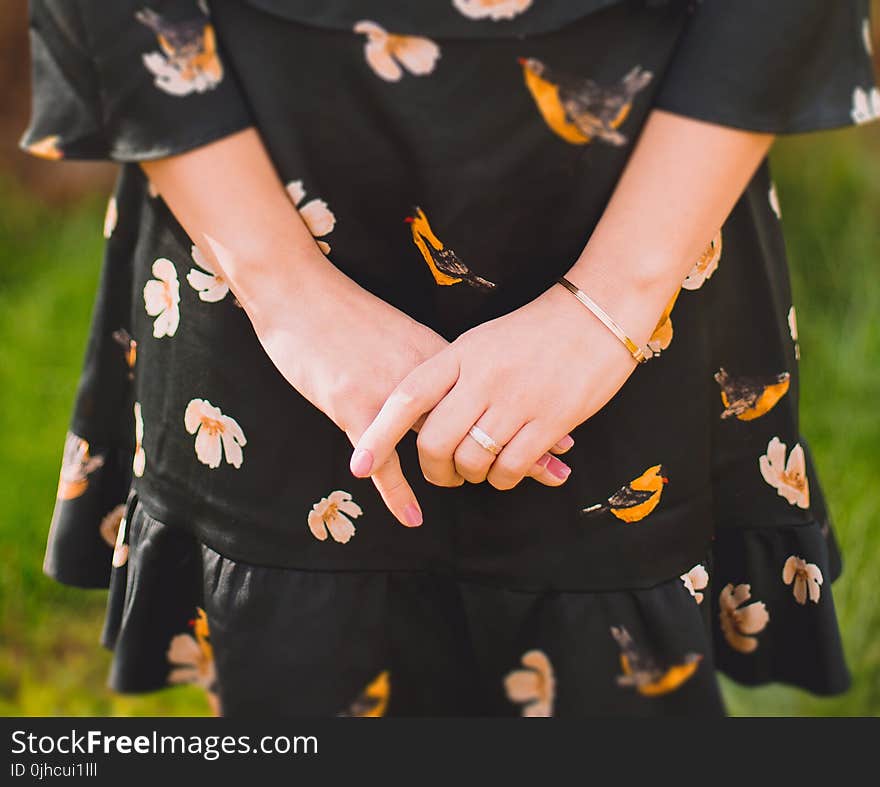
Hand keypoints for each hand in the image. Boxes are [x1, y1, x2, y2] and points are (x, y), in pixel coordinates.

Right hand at [217, 240, 574, 525]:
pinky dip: (398, 491)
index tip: (566, 436)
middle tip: (559, 469)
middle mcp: (423, 375)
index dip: (529, 416)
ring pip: (440, 440)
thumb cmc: (347, 316)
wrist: (300, 293)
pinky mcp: (354, 407)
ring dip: (475, 466)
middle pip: (479, 418)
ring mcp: (390, 393)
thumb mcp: (402, 335)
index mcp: (437, 357)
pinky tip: (414, 516)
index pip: (493, 395)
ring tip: (505, 487)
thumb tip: (470, 388)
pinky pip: (383, 460)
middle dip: (522, 445)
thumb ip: (435, 365)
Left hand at [351, 278, 647, 490]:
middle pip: (436, 442)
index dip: (379, 434)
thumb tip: (425, 418)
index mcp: (461, 353)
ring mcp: (518, 400)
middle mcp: (483, 377)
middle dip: (433, 471)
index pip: (408, 398)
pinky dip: (504, 479)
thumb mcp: (483, 342)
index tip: (358, 464)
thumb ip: (452, 376)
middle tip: (443, 476)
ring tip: (478, 472)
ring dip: (471, 477)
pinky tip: (509, 471)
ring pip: (473, 460)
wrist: (598, 312)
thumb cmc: (536, 329)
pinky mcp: (552, 421)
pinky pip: (512, 468)